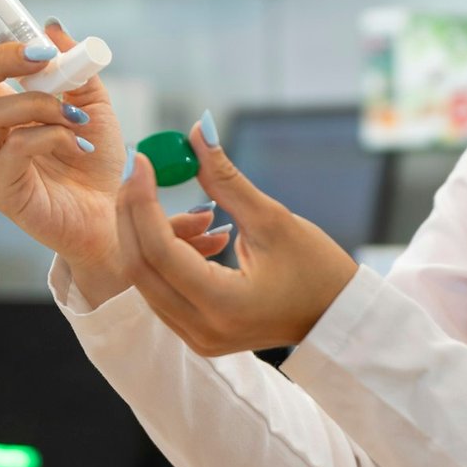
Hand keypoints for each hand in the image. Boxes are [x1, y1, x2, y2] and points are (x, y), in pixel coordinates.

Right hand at [0, 0, 228, 304]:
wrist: (115, 215)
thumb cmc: (96, 162)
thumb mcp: (93, 104)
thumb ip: (73, 68)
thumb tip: (53, 27)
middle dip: (5, 59)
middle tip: (46, 58)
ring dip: (41, 104)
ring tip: (77, 117)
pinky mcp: (2, 191)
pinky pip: (15, 149)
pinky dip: (51, 137)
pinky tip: (77, 144)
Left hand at [119, 117, 360, 355]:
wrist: (335, 315)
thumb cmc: (315, 269)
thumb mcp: (273, 219)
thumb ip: (226, 178)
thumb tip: (198, 130)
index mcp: (223, 305)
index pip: (160, 251)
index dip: (143, 201)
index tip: (142, 159)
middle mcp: (201, 329)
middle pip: (140, 266)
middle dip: (132, 212)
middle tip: (138, 168)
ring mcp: (195, 336)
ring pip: (146, 278)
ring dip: (148, 232)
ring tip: (184, 203)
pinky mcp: (195, 332)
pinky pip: (161, 288)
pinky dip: (165, 253)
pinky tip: (195, 229)